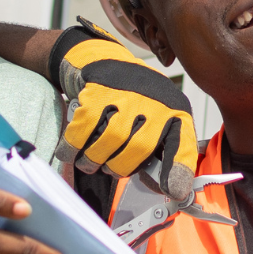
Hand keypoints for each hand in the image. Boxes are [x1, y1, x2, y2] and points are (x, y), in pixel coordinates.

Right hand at [52, 20, 198, 200]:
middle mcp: (155, 99)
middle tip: (109, 168)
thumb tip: (170, 191)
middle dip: (119, 168)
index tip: (174, 192)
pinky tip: (71, 152)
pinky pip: (83, 129)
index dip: (178, 170)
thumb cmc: (132, 101)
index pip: (181, 144)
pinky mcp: (98, 89)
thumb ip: (160, 154)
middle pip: (138, 149)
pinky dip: (73, 147)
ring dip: (94, 160)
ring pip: (110, 140)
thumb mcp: (154, 123)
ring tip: (90, 162)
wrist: (102, 60)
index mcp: (174, 111)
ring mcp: (127, 92)